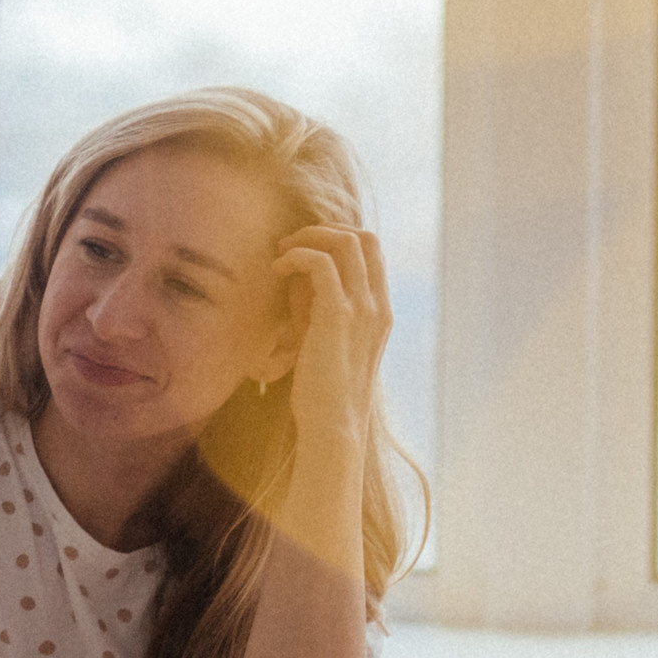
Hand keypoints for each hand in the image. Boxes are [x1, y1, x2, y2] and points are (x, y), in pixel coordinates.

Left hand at [270, 225, 391, 450]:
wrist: (333, 427)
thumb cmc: (323, 392)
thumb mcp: (324, 341)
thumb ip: (317, 307)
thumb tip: (296, 273)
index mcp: (381, 312)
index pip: (373, 252)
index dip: (339, 238)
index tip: (305, 248)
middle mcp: (379, 306)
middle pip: (366, 238)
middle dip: (325, 230)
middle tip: (290, 243)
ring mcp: (363, 309)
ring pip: (346, 243)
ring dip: (309, 238)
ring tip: (280, 252)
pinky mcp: (338, 316)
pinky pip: (319, 263)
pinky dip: (296, 256)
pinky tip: (276, 270)